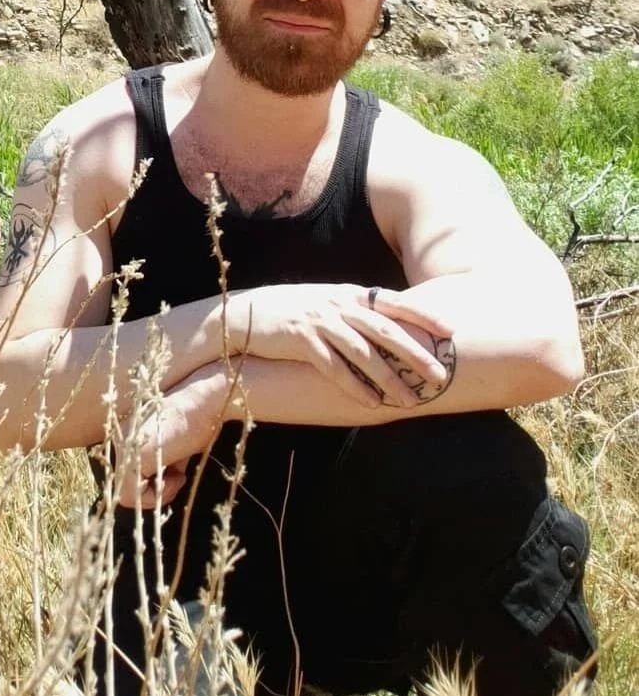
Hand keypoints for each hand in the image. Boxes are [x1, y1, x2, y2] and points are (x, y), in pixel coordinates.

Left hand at [117, 361, 237, 509]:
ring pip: (128, 496)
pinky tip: (178, 476)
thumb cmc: (199, 420)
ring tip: (178, 476)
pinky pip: (133, 496)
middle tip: (178, 478)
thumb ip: (163, 465)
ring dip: (158, 494)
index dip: (154, 484)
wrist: (206, 400)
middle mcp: (121, 441)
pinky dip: (158, 495)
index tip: (177, 474)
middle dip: (156, 491)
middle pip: (127, 487)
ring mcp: (125, 449)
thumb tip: (159, 493)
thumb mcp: (176, 447)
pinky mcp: (133, 456)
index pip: (131, 476)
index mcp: (130, 436)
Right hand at [232, 282, 453, 409]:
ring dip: (389, 378)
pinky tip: (371, 402)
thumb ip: (354, 310)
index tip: (450, 331)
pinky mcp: (301, 341)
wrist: (244, 314)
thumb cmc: (290, 311)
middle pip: (385, 331)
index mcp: (348, 294)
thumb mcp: (325, 302)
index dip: (423, 316)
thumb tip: (389, 324)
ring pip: (363, 353)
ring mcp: (319, 322)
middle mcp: (337, 305)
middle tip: (441, 375)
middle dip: (416, 354)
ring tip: (410, 399)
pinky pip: (334, 368)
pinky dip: (355, 386)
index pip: (394, 303)